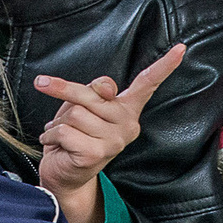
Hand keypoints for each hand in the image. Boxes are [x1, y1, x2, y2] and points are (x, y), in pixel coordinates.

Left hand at [34, 43, 187, 222]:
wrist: (65, 174)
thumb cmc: (75, 133)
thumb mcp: (86, 105)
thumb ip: (95, 91)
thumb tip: (106, 89)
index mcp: (127, 109)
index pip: (147, 83)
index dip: (164, 65)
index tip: (181, 48)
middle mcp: (127, 124)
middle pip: (90, 93)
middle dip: (62, 90)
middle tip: (42, 84)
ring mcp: (114, 141)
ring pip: (74, 113)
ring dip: (58, 121)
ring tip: (62, 132)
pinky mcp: (96, 154)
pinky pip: (65, 131)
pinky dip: (51, 136)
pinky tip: (56, 145)